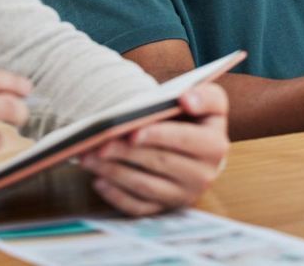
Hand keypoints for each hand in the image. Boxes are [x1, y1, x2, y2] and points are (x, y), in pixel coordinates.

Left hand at [80, 82, 229, 216]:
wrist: (197, 144)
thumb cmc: (197, 118)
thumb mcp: (210, 100)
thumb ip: (204, 95)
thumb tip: (186, 99)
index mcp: (215, 146)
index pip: (185, 140)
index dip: (158, 136)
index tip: (133, 131)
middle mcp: (203, 175)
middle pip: (160, 163)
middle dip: (126, 152)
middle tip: (99, 143)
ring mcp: (183, 195)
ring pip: (145, 186)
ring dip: (114, 172)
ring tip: (88, 158)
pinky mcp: (165, 208)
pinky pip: (139, 207)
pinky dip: (117, 196)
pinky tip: (98, 181)